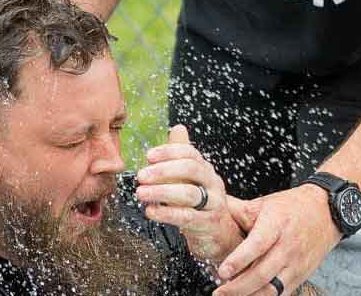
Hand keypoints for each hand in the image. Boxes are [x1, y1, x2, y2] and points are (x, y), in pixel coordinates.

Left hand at [136, 125, 244, 264]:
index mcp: (206, 169)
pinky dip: (166, 213)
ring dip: (161, 192)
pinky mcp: (207, 224)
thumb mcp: (192, 178)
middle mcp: (212, 183)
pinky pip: (186, 217)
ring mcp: (212, 204)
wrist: (219, 234)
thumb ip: (182, 155)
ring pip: (188, 193)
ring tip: (141, 193)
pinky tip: (150, 211)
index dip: (168, 152)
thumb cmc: (200, 202)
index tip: (148, 156)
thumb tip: (178, 127)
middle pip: (191, 169)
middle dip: (163, 170)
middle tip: (141, 176)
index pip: (190, 153)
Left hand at [214, 184, 340, 295]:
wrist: (325, 213)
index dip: (239, 259)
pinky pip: (281, 293)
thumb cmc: (292, 207)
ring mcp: (296, 264)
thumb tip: (210, 207)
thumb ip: (238, 210)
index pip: (257, 245)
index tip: (222, 271)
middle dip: (238, 287)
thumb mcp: (264, 203)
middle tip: (219, 292)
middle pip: (263, 273)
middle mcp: (288, 247)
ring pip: (272, 288)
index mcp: (276, 225)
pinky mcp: (301, 276)